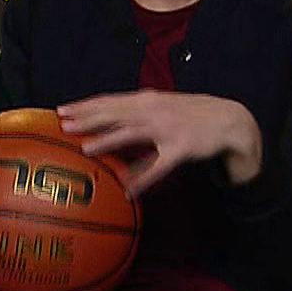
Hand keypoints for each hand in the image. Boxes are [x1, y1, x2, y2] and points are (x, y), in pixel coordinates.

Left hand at [58, 90, 262, 193]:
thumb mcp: (161, 108)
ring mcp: (167, 129)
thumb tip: (106, 123)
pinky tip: (128, 189)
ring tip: (86, 149)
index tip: (61, 109)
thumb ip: (135, 114)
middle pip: (114, 113)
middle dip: (87, 119)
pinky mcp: (181, 148)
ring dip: (108, 140)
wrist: (229, 119)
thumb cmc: (189, 115)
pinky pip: (159, 166)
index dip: (85, 105)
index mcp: (147, 101)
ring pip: (132, 134)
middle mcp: (154, 111)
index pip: (110, 101)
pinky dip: (143, 178)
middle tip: (63, 125)